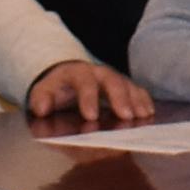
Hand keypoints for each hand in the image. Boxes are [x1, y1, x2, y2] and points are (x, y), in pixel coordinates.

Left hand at [24, 60, 152, 128]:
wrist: (67, 77)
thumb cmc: (56, 89)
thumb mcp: (43, 92)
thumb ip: (40, 99)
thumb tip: (41, 108)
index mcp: (77, 73)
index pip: (84, 82)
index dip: (88, 99)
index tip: (91, 117)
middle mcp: (99, 73)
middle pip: (112, 81)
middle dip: (119, 98)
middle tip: (126, 116)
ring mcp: (113, 78)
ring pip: (127, 85)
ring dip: (135, 100)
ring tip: (142, 116)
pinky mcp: (124, 86)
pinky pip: (136, 90)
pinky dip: (143, 100)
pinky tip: (148, 112)